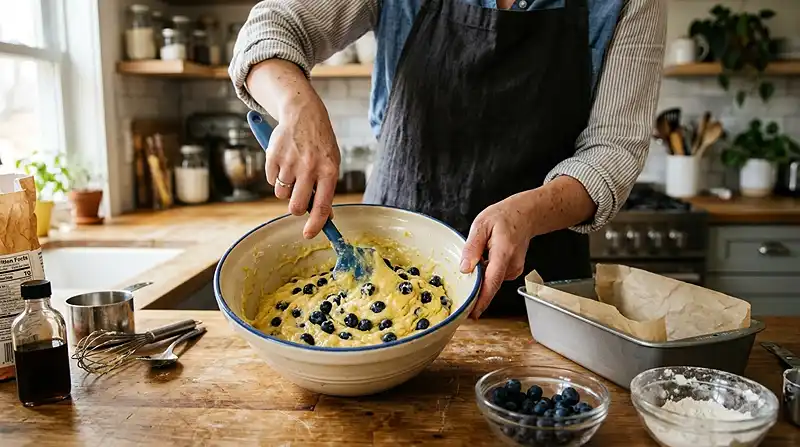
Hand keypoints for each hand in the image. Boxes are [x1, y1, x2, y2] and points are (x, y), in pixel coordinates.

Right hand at [265, 96, 339, 238]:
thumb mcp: (331, 164)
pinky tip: (285, 161)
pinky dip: (276, 176)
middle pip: (296, 206)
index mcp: (328, 171)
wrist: (303, 113)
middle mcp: (309, 167)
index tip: (309, 234)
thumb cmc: (320, 144)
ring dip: (286, 190)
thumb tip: (324, 217)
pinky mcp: (273, 157)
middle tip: (298, 200)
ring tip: (293, 172)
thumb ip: (326, 189)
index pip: (322, 206)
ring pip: (281, 195)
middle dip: (295, 209)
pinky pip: (271, 180)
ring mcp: (289, 162)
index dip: (316, 225)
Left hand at [460, 192, 536, 318]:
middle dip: (476, 295)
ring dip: (480, 279)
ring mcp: (514, 270)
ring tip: (476, 263)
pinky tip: (485, 261)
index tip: (472, 313)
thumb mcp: (481, 225)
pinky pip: (495, 277)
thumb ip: (472, 247)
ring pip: (491, 281)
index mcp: (503, 253)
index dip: (482, 300)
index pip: (492, 282)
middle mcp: (512, 265)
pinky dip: (486, 274)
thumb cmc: (504, 218)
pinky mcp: (512, 272)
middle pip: (491, 286)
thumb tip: (465, 268)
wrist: (525, 215)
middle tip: (459, 301)